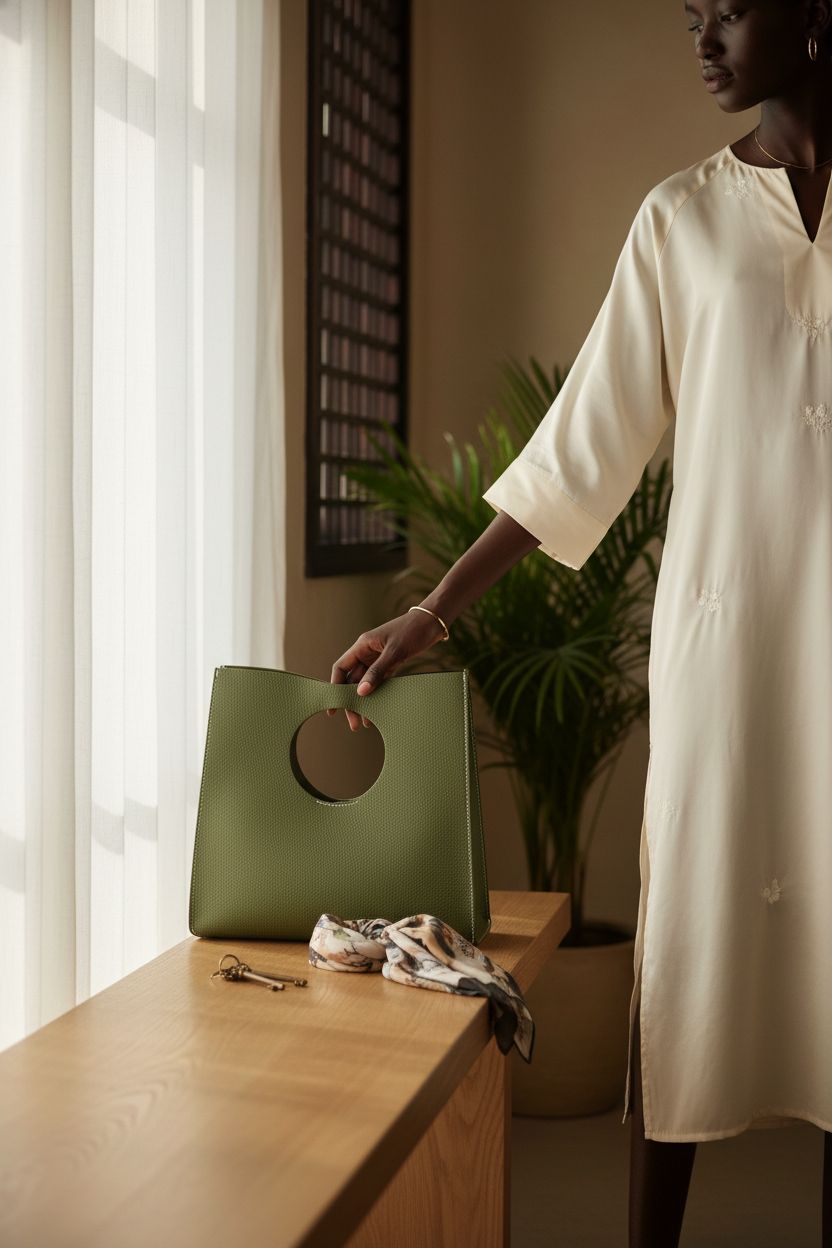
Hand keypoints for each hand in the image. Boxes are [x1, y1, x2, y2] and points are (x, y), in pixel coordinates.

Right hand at [328, 608, 447, 729]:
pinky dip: (378, 695)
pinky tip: (378, 709)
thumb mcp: (394, 651)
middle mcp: (367, 652)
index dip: (335, 686)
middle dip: (352, 701)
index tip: (333, 706)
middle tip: (354, 722)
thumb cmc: (412, 631)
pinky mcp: (390, 663)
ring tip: (365, 722)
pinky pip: (379, 681)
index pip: (341, 668)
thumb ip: (377, 671)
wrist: (432, 623)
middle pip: (352, 680)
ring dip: (365, 701)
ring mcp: (378, 658)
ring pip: (366, 683)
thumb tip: (362, 692)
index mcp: (362, 645)